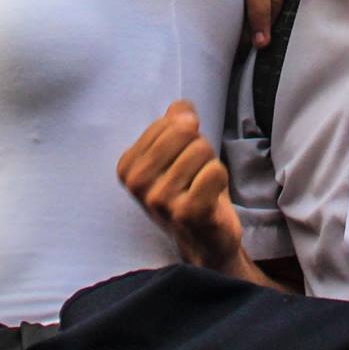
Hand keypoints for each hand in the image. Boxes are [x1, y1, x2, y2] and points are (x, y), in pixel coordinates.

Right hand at [117, 100, 246, 274]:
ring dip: (210, 166)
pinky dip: (220, 180)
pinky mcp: (186, 213)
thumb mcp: (175, 154)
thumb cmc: (189, 193)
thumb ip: (174, 123)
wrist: (204, 241)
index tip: (180, 164)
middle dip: (200, 149)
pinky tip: (211, 198)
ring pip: (201, 151)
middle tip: (195, 175)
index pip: (169, 122)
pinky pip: (214, 172)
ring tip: (202, 188)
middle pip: (186, 133)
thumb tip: (182, 107)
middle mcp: (137, 183)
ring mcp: (160, 200)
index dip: (186, 137)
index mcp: (128, 166)